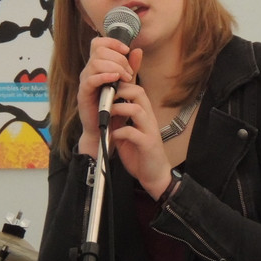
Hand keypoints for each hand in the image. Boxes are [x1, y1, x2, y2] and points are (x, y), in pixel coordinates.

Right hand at [76, 35, 136, 157]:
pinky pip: (91, 79)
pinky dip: (105, 76)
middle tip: (129, 72)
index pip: (99, 43)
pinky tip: (115, 80)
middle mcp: (89, 71)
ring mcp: (85, 81)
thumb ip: (131, 67)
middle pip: (99, 50)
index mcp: (98, 65)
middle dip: (118, 58)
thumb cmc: (114, 106)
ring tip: (125, 78)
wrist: (106, 128)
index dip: (112, 42)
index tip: (126, 50)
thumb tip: (138, 50)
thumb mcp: (126, 84)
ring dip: (115, 67)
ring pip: (96, 62)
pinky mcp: (83, 94)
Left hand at [104, 58, 174, 198]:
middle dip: (120, 91)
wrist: (155, 174)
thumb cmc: (141, 153)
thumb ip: (120, 120)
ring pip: (137, 110)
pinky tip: (113, 135)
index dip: (122, 85)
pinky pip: (133, 133)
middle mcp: (149, 119)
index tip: (107, 88)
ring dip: (119, 109)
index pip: (137, 90)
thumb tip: (105, 109)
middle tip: (106, 96)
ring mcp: (149, 131)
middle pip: (139, 93)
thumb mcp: (129, 132)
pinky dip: (120, 132)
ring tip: (107, 114)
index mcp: (144, 115)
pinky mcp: (147, 145)